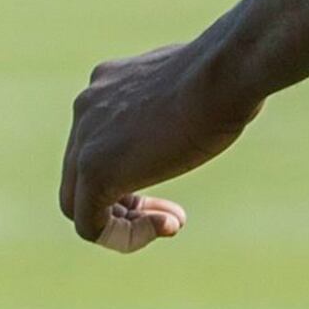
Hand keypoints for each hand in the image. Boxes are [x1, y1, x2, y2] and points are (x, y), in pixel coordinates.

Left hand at [61, 39, 261, 249]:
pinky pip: (90, 225)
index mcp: (108, 83)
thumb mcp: (196, 83)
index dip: (133, 171)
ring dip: (127, 223)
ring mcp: (84, 139)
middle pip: (82, 175)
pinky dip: (125, 237)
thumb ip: (177, 102)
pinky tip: (165, 228)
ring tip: (170, 225)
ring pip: (79, 204)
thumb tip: (196, 112)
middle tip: (170, 214)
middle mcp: (86, 108)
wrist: (228, 71)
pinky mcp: (95, 169)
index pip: (98, 144)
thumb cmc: (229, 74)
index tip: (171, 175)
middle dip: (127, 201)